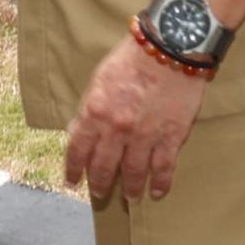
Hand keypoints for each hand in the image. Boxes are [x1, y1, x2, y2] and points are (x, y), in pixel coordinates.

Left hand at [64, 33, 209, 204]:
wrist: (170, 47)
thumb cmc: (132, 58)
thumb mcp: (99, 79)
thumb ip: (89, 108)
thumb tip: (78, 131)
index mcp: (95, 113)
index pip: (77, 150)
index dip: (73, 169)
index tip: (72, 182)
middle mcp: (117, 129)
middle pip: (104, 167)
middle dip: (99, 184)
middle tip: (100, 195)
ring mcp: (145, 136)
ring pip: (133, 173)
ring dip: (129, 189)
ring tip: (129, 197)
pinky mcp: (171, 137)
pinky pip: (163, 168)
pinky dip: (160, 184)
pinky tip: (156, 193)